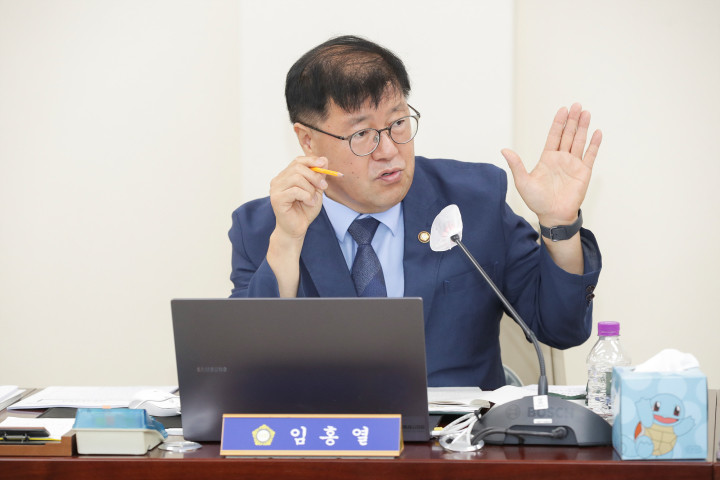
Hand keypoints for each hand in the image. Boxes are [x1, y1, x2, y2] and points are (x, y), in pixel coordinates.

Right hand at [269, 156, 329, 239]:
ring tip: (313, 200)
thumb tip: (324, 159)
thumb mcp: (316, 190)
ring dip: (310, 189)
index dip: (311, 160)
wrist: (297, 229)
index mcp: (286, 176)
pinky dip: (307, 196)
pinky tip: (309, 203)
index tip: (324, 164)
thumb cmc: (305, 210)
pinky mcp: (276, 198)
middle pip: (297, 167)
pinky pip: (295, 191)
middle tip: (323, 187)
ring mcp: (275, 189)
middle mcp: (278, 180)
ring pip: (297, 178)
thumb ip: (318, 176)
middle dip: (314, 176)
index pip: (297, 161)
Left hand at [502, 103, 601, 225]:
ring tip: (586, 113)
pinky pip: (590, 155)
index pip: (554, 136)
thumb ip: (516, 165)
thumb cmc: (537, 201)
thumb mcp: (523, 182)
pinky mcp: (583, 172)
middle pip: (568, 135)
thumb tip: (504, 150)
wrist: (553, 215)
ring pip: (579, 141)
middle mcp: (561, 159)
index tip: (562, 110)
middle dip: (572, 120)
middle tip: (577, 106)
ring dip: (583, 127)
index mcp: (547, 158)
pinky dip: (594, 144)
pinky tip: (596, 132)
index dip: (558, 123)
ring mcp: (573, 164)